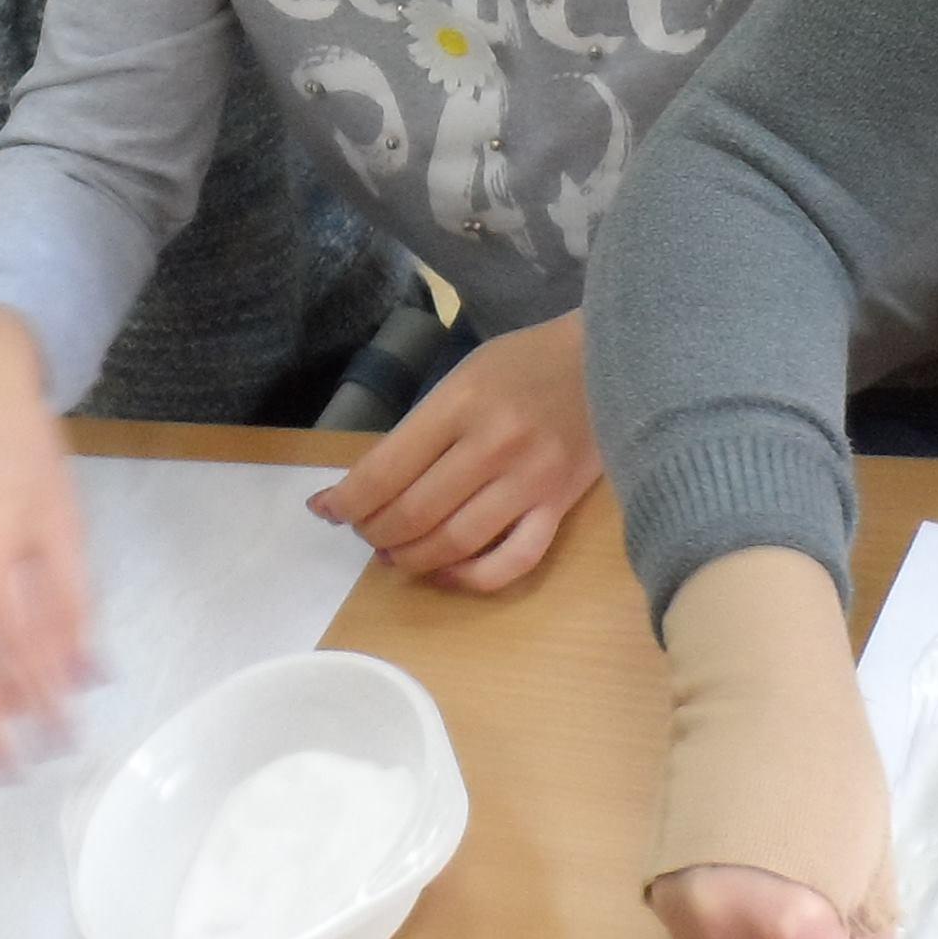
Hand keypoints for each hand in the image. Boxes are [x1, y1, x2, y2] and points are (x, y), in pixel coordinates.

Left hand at [313, 312, 598, 590]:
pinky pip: (512, 561)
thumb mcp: (463, 376)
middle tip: (366, 532)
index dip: (345, 501)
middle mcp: (492, 445)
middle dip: (375, 532)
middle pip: (413, 513)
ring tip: (396, 555)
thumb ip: (422, 428)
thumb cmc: (525, 364)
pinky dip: (472, 578)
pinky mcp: (560, 507)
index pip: (384, 470)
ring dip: (413, 559)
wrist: (611, 360)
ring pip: (455, 543)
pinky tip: (447, 573)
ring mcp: (530, 481)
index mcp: (460, 404)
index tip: (326, 510)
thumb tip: (369, 485)